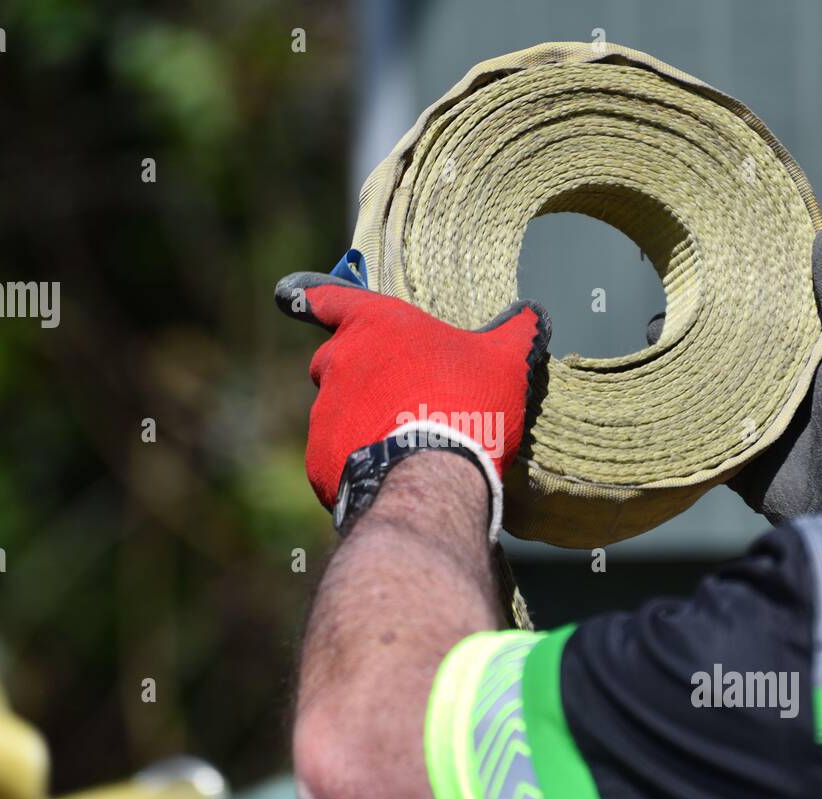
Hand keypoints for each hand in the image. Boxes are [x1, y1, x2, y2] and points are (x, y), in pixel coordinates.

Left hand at [274, 272, 549, 538]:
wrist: (433, 479)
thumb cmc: (468, 405)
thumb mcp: (505, 362)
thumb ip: (517, 332)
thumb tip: (533, 316)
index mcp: (374, 325)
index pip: (329, 297)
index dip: (311, 295)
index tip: (288, 294)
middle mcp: (338, 362)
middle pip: (331, 359)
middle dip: (355, 372)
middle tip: (397, 395)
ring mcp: (323, 412)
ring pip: (333, 410)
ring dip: (359, 419)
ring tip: (404, 440)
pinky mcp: (318, 458)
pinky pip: (334, 454)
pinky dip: (355, 459)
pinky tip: (390, 470)